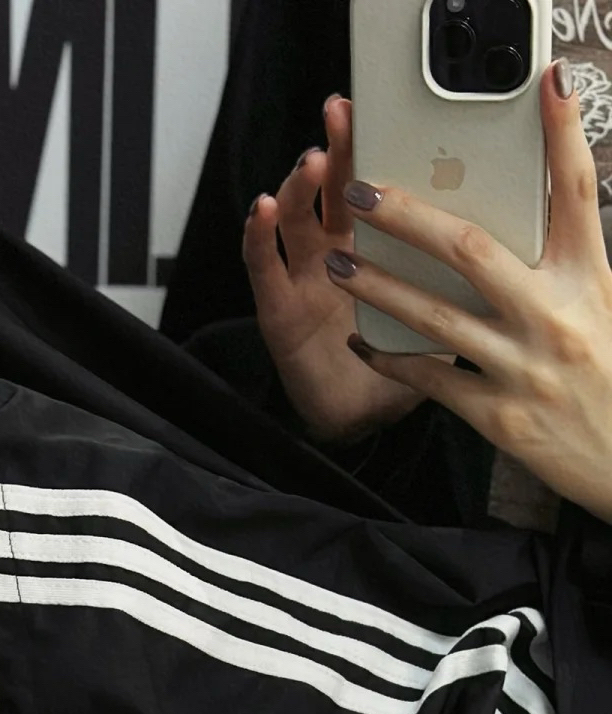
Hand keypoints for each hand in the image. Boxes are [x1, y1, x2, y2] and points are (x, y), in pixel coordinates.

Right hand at [243, 95, 429, 443]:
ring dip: (299, 186)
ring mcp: (304, 277)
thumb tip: (509, 219)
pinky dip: (258, 238)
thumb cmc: (406, 362)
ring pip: (295, 219)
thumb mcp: (448, 304)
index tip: (381, 109)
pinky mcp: (279, 310)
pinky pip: (263, 268)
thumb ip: (463, 265)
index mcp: (378, 245)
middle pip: (330, 189)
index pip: (374, 183)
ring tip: (311, 163)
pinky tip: (262, 211)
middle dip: (336, 148)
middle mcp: (335, 252)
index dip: (373, 146)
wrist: (369, 419)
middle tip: (342, 115)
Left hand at [330, 61, 611, 524]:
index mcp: (590, 278)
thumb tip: (527, 215)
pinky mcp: (497, 416)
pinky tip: (362, 341)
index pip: (576, 193)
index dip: (562, 136)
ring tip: (340, 264)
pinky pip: (431, 379)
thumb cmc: (608, 374)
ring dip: (379, 287)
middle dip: (409, 217)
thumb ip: (565, 262)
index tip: (546, 87)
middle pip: (472, 249)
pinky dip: (392, 359)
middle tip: (363, 192)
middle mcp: (555, 315)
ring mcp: (523, 367)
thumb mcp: (601, 303)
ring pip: (435, 316)